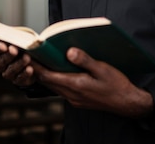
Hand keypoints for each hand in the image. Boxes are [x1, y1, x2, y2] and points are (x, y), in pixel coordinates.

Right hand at [0, 41, 36, 86]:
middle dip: (8, 56)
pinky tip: (30, 69)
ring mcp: (8, 73)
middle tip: (15, 50)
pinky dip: (24, 74)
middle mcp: (0, 63)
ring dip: (18, 64)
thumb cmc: (23, 44)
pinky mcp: (17, 80)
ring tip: (27, 58)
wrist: (34, 57)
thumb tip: (21, 37)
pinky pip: (19, 79)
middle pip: (1, 62)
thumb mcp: (21, 40)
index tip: (4, 46)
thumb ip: (19, 37)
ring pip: (10, 71)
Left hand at [34, 47, 153, 118]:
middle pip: (47, 81)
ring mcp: (74, 99)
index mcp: (76, 85)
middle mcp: (72, 94)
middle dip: (37, 68)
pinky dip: (56, 79)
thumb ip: (85, 60)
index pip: (48, 75)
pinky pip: (61, 89)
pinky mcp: (78, 100)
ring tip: (40, 60)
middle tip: (29, 54)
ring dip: (46, 74)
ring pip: (54, 85)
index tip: (27, 54)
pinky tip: (58, 70)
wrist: (127, 103)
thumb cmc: (117, 85)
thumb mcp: (102, 69)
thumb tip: (69, 51)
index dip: (36, 65)